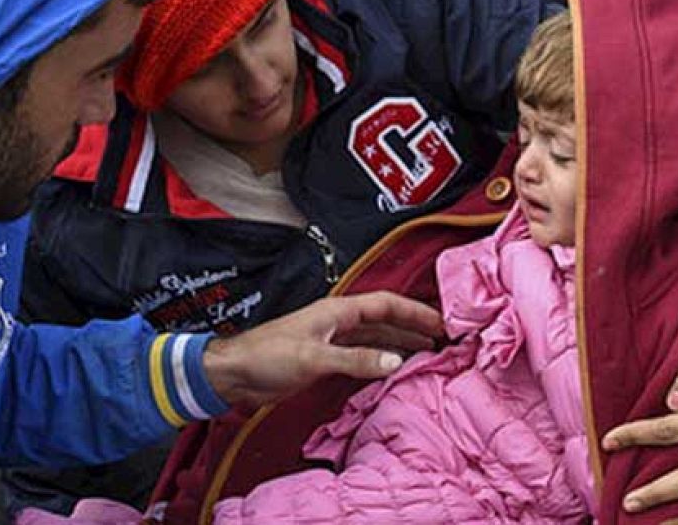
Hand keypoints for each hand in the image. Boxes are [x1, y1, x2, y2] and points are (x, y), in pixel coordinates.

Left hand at [201, 291, 444, 409]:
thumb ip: (356, 360)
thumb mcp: (314, 358)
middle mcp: (338, 322)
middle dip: (413, 325)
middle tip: (443, 337)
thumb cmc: (267, 356)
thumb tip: (396, 361)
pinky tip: (393, 368)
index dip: (415, 311)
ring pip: (376, 337)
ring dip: (400, 342)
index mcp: (338, 311)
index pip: (386, 304)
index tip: (440, 322)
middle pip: (385, 319)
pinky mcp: (325, 360)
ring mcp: (332, 341)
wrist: (234, 374)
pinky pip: (363, 355)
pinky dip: (381, 359)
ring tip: (427, 352)